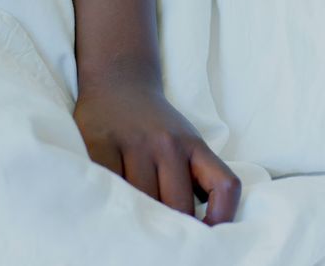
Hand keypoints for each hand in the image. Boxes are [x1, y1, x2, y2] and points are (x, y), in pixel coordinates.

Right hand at [74, 77, 240, 224]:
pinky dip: (110, 203)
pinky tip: (111, 211)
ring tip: (136, 232)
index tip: (210, 237)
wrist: (120, 81)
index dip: (223, 217)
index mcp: (195, 146)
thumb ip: (194, 177)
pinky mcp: (99, 144)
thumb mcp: (186, 142)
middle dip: (173, 227)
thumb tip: (199, 225)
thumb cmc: (156, 125)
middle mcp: (168, 144)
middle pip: (178, 205)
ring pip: (142, 201)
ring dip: (139, 220)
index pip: (225, 185)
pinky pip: (107, 186)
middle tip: (165, 242)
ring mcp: (134, 144)